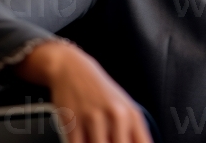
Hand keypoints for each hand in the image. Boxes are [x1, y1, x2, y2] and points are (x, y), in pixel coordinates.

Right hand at [15, 41, 153, 142]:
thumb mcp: (123, 107)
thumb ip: (131, 132)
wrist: (74, 70)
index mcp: (132, 115)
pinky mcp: (73, 124)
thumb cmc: (100, 92)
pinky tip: (82, 138)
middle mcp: (117, 116)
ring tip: (94, 138)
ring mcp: (95, 119)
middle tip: (108, 140)